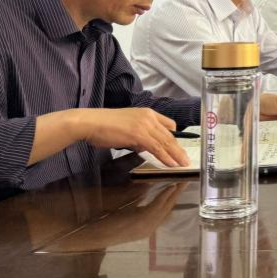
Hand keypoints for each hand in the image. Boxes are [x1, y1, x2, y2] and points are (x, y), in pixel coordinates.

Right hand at [73, 107, 188, 167]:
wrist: (90, 122)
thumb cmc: (104, 126)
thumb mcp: (126, 129)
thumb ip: (138, 137)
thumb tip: (144, 146)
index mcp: (147, 113)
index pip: (168, 124)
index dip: (175, 138)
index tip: (179, 147)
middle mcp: (149, 116)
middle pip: (170, 135)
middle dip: (179, 149)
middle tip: (186, 159)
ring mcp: (145, 124)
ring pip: (166, 141)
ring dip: (176, 155)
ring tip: (183, 164)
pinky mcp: (139, 134)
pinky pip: (157, 147)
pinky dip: (165, 156)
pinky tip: (170, 163)